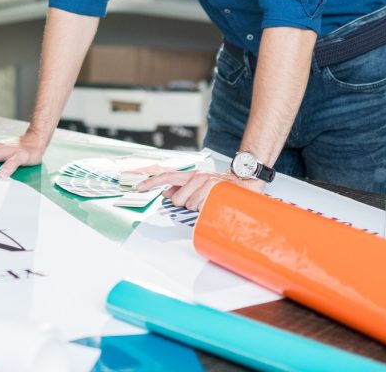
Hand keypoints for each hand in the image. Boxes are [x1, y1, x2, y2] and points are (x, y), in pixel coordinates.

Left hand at [136, 169, 265, 211]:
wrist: (247, 181)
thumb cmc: (223, 186)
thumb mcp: (200, 184)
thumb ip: (182, 188)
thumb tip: (165, 192)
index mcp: (191, 175)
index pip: (167, 177)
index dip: (151, 182)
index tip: (138, 187)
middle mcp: (197, 177)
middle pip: (178, 200)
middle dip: (186, 205)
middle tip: (200, 202)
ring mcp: (206, 184)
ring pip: (190, 206)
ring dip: (199, 208)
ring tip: (211, 202)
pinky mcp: (215, 190)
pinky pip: (203, 207)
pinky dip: (208, 210)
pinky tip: (215, 204)